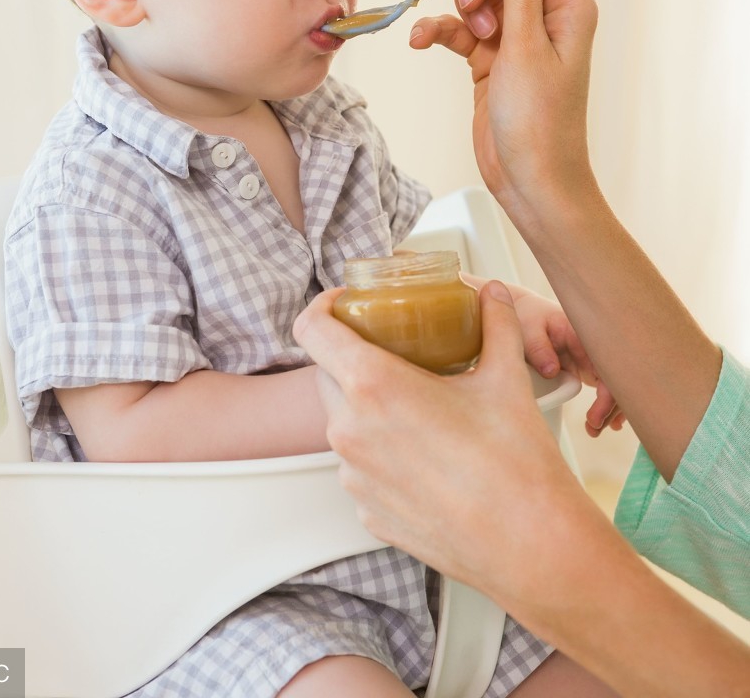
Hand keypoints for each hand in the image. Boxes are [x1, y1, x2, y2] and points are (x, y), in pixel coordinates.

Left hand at [293, 281, 598, 604]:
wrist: (531, 547)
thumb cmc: (516, 464)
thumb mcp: (506, 377)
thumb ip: (495, 324)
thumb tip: (493, 295)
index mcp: (373, 386)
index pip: (312, 329)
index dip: (323, 307)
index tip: (347, 304)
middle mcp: (350, 431)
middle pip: (327, 374)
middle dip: (352, 357)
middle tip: (394, 351)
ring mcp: (355, 477)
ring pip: (344, 423)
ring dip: (369, 408)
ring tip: (418, 406)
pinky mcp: (368, 513)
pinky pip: (362, 468)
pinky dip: (383, 453)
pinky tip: (426, 455)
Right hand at [409, 0, 598, 218]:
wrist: (530, 182)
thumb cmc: (541, 123)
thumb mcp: (527, 46)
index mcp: (569, 3)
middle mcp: (546, 12)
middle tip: (470, 1)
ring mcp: (517, 33)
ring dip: (462, 1)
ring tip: (467, 32)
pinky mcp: (491, 56)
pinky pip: (460, 25)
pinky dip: (441, 28)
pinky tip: (421, 40)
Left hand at [499, 280, 624, 434]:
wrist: (522, 311)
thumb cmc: (526, 317)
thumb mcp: (528, 327)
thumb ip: (538, 347)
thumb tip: (552, 370)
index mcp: (583, 334)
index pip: (608, 367)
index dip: (608, 396)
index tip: (595, 418)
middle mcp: (593, 346)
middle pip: (616, 380)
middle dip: (611, 408)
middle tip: (594, 429)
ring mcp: (592, 357)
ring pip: (614, 386)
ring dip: (609, 410)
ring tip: (593, 430)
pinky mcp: (587, 366)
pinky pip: (605, 387)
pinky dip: (607, 405)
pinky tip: (606, 423)